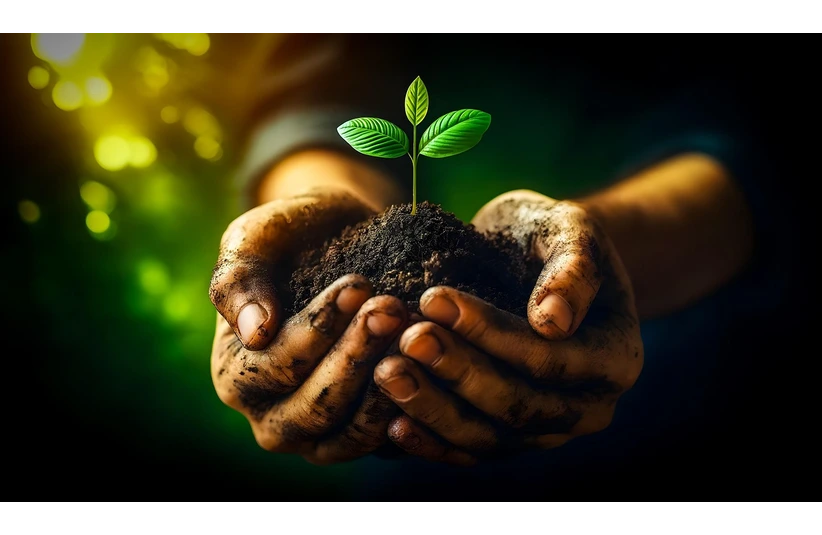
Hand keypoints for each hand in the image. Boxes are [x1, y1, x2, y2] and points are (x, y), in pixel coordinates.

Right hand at [209, 188, 405, 463]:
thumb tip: (255, 332)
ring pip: (351, 433)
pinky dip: (409, 410)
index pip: (274, 366)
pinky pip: (385, 441)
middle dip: (355, 357)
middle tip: (391, 309)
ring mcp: (319, 436)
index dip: (317, 329)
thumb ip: (240, 280)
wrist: (343, 236)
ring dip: (386, 385)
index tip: (358, 285)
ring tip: (413, 333)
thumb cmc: (292, 236)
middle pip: (314, 407)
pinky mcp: (361, 438)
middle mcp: (272, 416)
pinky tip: (431, 367)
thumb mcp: (255, 239)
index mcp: (234, 375)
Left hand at [373, 190, 643, 463]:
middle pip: (518, 406)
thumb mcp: (571, 230)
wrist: (531, 261)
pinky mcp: (507, 439)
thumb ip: (573, 270)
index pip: (549, 359)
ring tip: (386, 373)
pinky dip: (430, 442)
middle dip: (457, 373)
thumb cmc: (550, 237)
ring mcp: (546, 431)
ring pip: (488, 438)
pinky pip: (469, 451)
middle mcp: (587, 409)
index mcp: (615, 360)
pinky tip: (391, 424)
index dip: (490, 334)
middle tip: (406, 338)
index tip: (435, 298)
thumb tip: (554, 322)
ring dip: (434, 410)